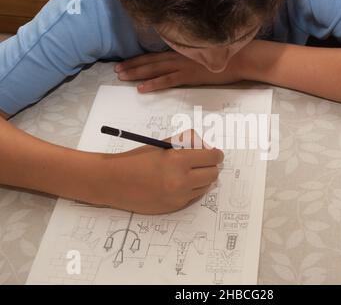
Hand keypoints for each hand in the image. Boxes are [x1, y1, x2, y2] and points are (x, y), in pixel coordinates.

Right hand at [89, 130, 223, 214]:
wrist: (115, 182)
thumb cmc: (137, 160)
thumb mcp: (162, 145)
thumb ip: (186, 144)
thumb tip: (206, 147)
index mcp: (178, 160)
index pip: (212, 157)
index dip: (215, 153)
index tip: (215, 153)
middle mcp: (181, 180)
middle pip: (213, 173)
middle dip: (211, 166)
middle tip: (203, 162)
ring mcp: (179, 196)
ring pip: (206, 186)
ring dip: (202, 179)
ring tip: (189, 172)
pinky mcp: (175, 206)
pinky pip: (194, 196)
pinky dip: (192, 189)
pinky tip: (179, 183)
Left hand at [115, 51, 243, 92]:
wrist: (240, 59)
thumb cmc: (226, 59)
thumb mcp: (204, 59)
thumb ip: (192, 63)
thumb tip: (184, 70)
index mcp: (182, 53)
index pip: (156, 56)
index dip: (139, 60)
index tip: (126, 64)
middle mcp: (179, 57)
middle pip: (150, 61)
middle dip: (133, 66)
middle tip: (117, 70)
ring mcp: (183, 66)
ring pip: (154, 69)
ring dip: (137, 73)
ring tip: (122, 77)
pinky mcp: (189, 76)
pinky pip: (167, 80)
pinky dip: (153, 84)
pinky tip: (141, 88)